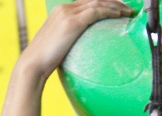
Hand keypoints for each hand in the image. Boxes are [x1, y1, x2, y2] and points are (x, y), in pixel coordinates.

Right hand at [17, 0, 134, 80]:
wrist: (33, 64)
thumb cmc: (43, 61)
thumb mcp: (56, 45)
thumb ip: (67, 40)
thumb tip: (76, 49)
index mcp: (59, 11)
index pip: (86, 2)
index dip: (102, 3)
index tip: (116, 8)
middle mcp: (64, 8)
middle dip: (113, 1)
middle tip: (128, 7)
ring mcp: (68, 14)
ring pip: (98, 2)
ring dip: (116, 6)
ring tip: (129, 12)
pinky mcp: (73, 22)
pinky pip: (97, 11)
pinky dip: (110, 12)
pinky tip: (120, 16)